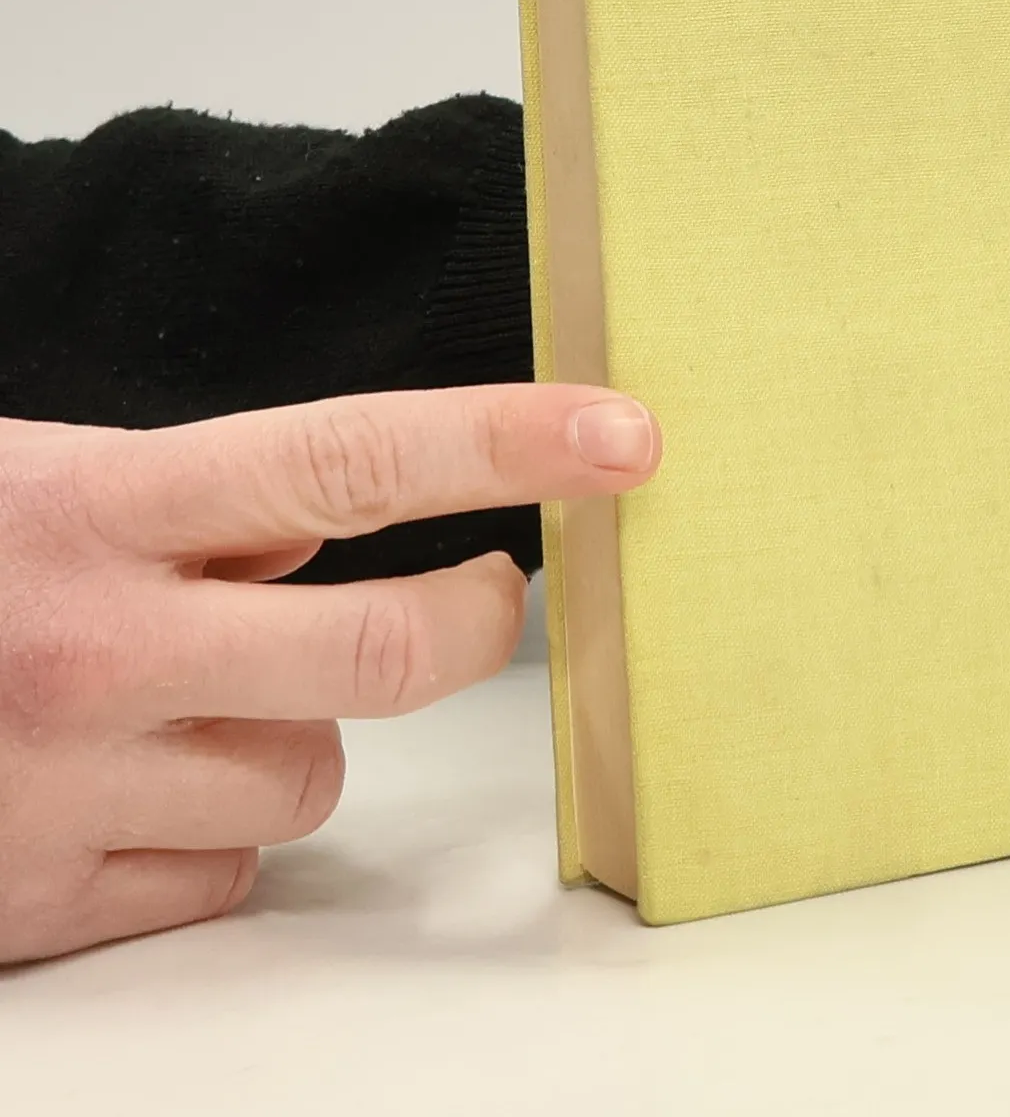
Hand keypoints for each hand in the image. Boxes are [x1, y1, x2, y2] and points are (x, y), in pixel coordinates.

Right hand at [0, 384, 661, 964]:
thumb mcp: (43, 485)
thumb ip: (201, 505)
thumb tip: (350, 528)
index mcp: (101, 506)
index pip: (353, 456)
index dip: (505, 440)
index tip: (624, 433)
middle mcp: (96, 649)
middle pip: (390, 655)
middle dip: (467, 625)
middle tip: (480, 596)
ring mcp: (68, 787)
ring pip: (312, 778)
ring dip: (289, 734)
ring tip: (181, 694)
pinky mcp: (41, 903)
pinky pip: (224, 872)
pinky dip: (205, 829)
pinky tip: (116, 783)